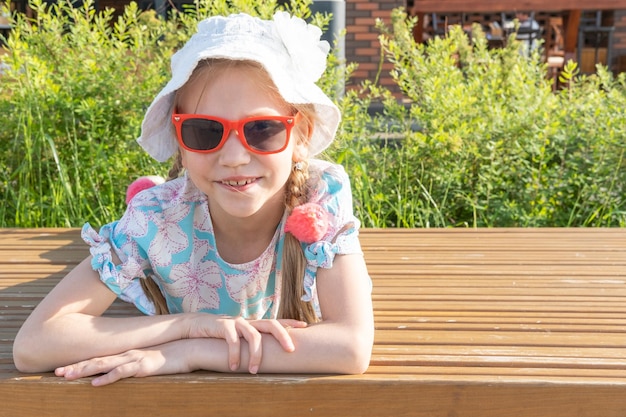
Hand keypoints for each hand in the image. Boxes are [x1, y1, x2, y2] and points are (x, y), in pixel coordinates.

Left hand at [55, 341, 191, 385]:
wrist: (192, 349)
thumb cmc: (175, 356)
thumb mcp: (155, 361)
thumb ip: (142, 364)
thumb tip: (135, 370)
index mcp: (129, 353)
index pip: (102, 357)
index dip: (83, 363)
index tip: (66, 367)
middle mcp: (128, 354)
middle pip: (96, 360)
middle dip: (75, 366)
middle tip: (56, 372)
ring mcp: (135, 359)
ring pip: (103, 365)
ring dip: (83, 370)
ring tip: (66, 376)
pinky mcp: (144, 366)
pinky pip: (122, 373)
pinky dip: (107, 378)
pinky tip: (94, 383)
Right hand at [188, 315, 306, 373]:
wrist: (195, 326)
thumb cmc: (219, 336)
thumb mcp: (238, 338)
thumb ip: (250, 343)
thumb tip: (266, 357)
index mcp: (253, 324)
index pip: (276, 321)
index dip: (290, 323)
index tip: (305, 325)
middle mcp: (247, 322)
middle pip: (271, 324)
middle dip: (283, 336)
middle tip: (290, 350)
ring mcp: (236, 322)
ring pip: (253, 336)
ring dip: (256, 355)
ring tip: (253, 371)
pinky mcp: (222, 326)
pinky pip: (232, 341)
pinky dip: (234, 355)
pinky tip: (233, 367)